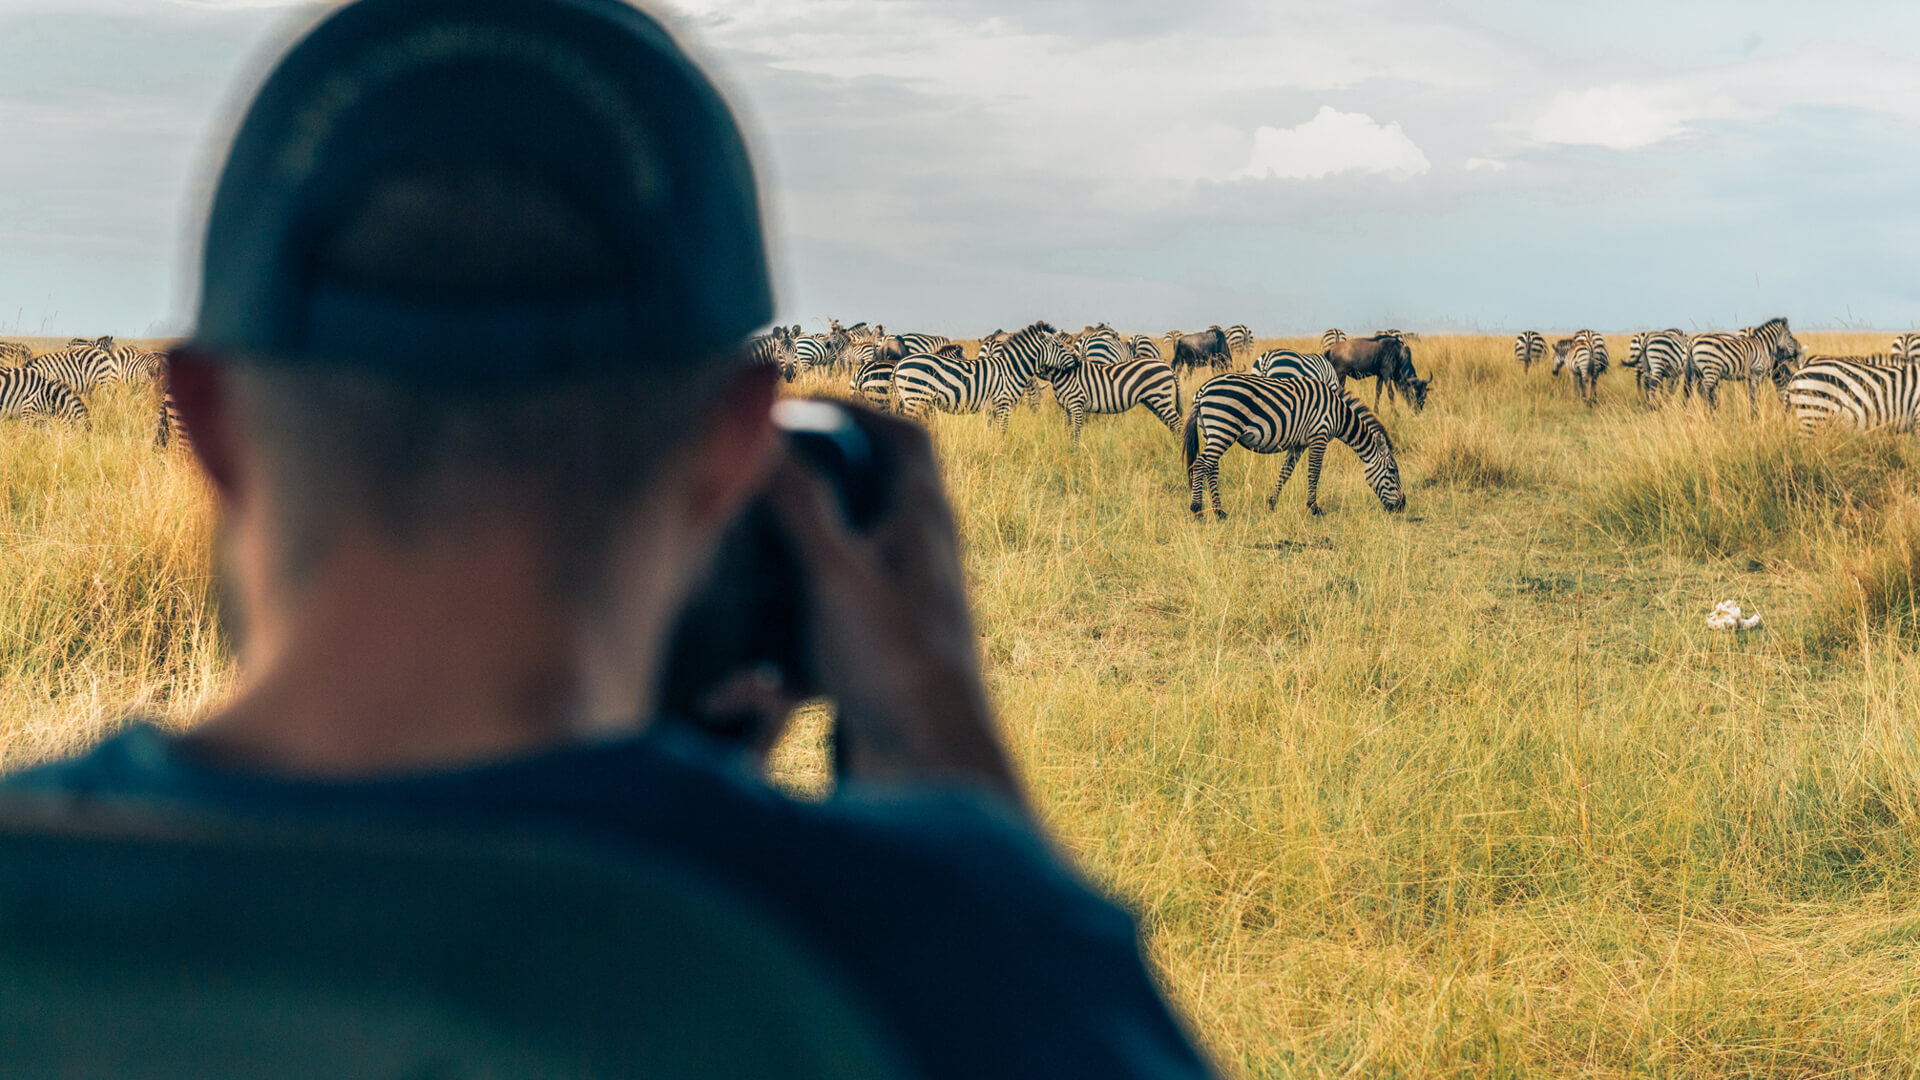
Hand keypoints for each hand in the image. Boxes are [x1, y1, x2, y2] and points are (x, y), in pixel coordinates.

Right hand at [767, 407, 1025, 809]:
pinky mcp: (877, 665)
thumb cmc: (895, 664)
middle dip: (811, 485)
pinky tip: (738, 689)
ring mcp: (899, 614)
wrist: (929, 771)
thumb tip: (767, 425)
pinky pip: (821, 640)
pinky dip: (780, 652)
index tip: (800, 405)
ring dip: (787, 570)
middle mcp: (918, 562)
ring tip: (733, 569)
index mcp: (923, 522)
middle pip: (870, 497)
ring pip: (839, 570)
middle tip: (755, 478)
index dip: (858, 410)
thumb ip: (800, 501)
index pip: (906, 438)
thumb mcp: (835, 572)